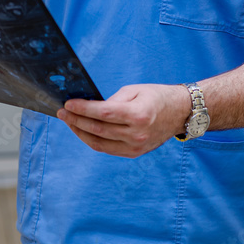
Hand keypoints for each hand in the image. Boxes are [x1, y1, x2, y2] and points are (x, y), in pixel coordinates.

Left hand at [57, 84, 190, 156]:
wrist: (180, 113)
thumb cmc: (157, 97)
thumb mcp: (135, 90)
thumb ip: (112, 100)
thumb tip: (90, 108)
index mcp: (138, 115)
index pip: (102, 114)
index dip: (82, 109)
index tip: (68, 104)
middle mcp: (136, 134)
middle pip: (97, 130)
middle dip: (76, 120)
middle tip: (62, 112)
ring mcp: (135, 147)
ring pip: (99, 143)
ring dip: (80, 132)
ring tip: (69, 121)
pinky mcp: (134, 153)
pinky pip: (107, 149)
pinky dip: (93, 140)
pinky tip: (83, 131)